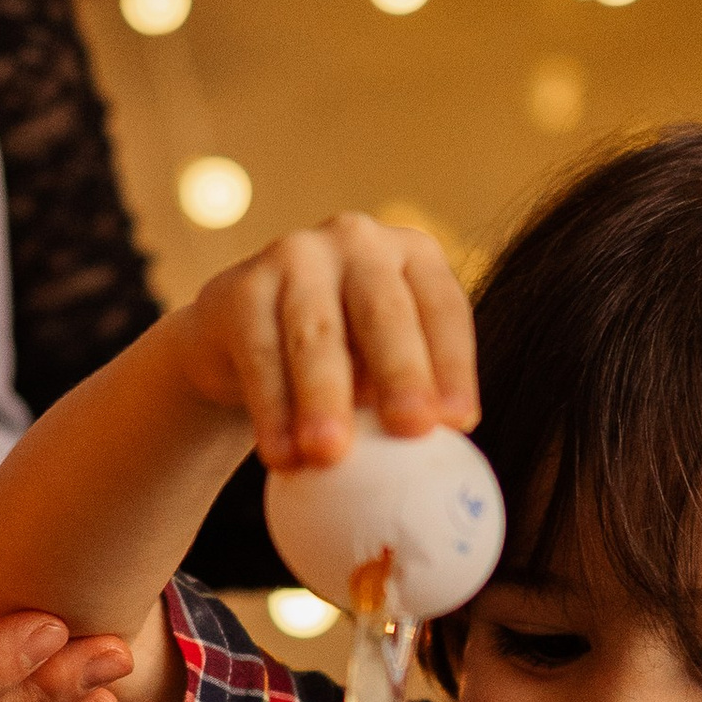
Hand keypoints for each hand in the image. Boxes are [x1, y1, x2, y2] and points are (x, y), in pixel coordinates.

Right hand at [166, 211, 478, 474]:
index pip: (443, 308)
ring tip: (328, 455)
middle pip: (384, 310)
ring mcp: (297, 256)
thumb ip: (413, 400)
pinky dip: (272, 409)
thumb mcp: (384, 367)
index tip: (459, 422)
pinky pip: (261, 353)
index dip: (454, 363)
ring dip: (324, 397)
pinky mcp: (243, 287)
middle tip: (411, 428)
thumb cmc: (341, 358)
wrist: (242, 337)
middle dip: (401, 371)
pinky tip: (280, 455)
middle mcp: (359, 242)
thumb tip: (444, 459)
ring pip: (316, 333)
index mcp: (413, 256)